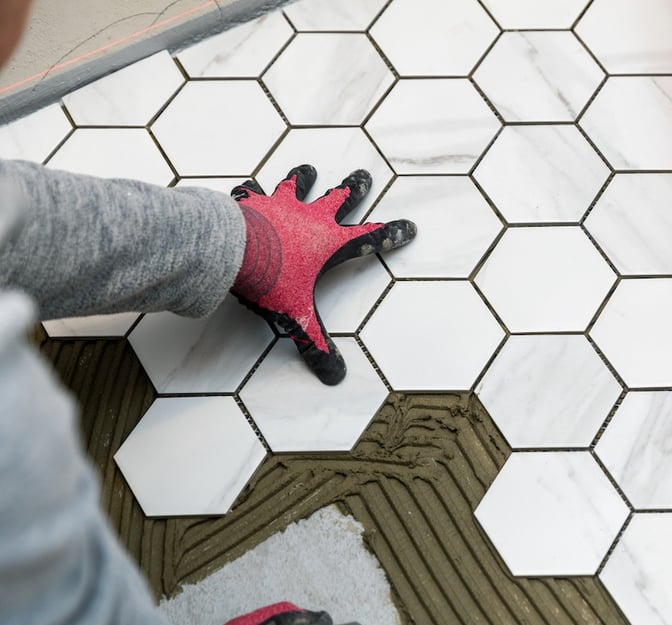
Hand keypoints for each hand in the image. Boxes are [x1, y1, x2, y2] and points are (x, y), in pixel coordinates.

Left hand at [231, 165, 414, 384]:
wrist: (231, 251)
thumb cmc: (270, 280)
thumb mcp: (296, 317)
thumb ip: (315, 344)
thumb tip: (336, 376)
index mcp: (329, 245)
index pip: (370, 239)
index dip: (392, 234)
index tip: (410, 227)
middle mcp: (311, 218)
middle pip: (340, 199)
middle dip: (355, 188)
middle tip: (365, 176)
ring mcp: (281, 205)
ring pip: (298, 186)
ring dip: (304, 178)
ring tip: (308, 169)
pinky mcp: (252, 202)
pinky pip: (252, 192)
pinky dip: (250, 191)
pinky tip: (246, 186)